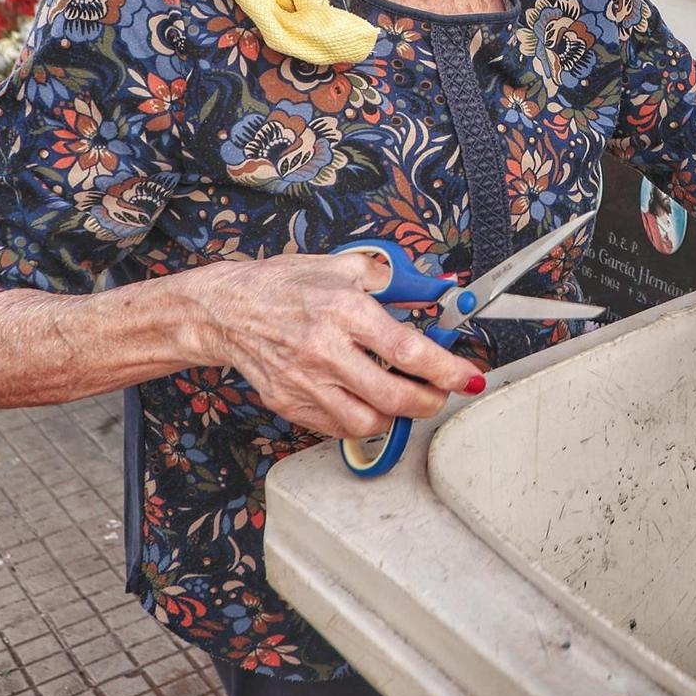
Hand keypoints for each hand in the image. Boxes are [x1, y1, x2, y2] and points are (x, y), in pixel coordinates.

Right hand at [195, 251, 485, 439]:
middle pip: (394, 397)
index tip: (469, 376)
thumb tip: (434, 292)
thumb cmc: (285, 285)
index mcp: (344, 311)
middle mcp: (325, 350)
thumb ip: (392, 282)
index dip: (447, 369)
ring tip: (406, 399)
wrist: (227, 310)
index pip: (409, 350)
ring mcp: (304, 382)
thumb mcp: (343, 267)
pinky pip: (337, 427)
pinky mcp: (288, 404)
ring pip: (368, 422)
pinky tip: (369, 402)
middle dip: (431, 401)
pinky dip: (362, 420)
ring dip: (398, 416)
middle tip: (443, 394)